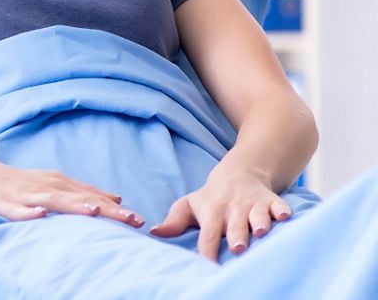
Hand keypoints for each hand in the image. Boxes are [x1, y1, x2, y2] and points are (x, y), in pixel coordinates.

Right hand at [0, 152, 143, 227]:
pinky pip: (16, 210)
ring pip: (53, 201)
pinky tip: (38, 215)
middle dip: (106, 209)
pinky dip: (28, 212)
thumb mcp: (53, 185)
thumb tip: (114, 198)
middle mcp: (46, 187)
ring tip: (94, 212)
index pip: (92, 197)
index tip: (140, 220)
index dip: (116, 208)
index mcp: (59, 184)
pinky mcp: (3, 203)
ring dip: (74, 206)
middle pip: (80, 199)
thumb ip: (82, 192)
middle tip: (132, 219)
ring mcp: (25, 194)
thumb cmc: (17, 183)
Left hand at [150, 165, 291, 260]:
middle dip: (237, 236)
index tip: (208, 266)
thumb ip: (174, 221)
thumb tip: (155, 232)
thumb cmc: (210, 199)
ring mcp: (253, 204)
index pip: (208, 234)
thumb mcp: (189, 205)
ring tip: (261, 232)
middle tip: (238, 248)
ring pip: (258, 215)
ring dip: (260, 223)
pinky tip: (285, 216)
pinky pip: (278, 204)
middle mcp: (233, 209)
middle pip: (235, 225)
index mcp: (212, 212)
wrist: (237, 174)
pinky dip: (282, 209)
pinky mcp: (271, 201)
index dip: (208, 249)